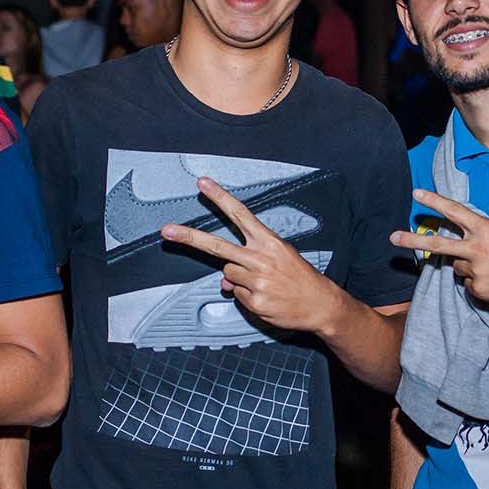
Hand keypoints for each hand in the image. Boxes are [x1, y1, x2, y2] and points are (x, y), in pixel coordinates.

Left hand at [160, 176, 347, 335]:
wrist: (321, 304)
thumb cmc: (301, 278)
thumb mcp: (281, 259)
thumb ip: (250, 261)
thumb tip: (224, 277)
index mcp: (269, 242)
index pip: (240, 214)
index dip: (220, 198)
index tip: (203, 184)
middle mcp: (260, 258)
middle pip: (217, 245)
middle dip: (189, 236)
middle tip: (167, 230)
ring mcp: (256, 281)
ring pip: (227, 275)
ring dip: (240, 279)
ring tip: (264, 283)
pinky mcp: (255, 301)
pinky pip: (237, 295)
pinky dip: (247, 296)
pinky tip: (266, 296)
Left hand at [390, 189, 488, 312]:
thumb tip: (485, 230)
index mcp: (487, 230)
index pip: (455, 212)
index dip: (434, 202)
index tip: (416, 194)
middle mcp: (477, 249)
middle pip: (438, 244)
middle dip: (412, 240)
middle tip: (392, 238)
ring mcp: (475, 271)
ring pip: (459, 266)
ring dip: (470, 266)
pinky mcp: (477, 290)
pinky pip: (470, 283)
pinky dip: (479, 282)